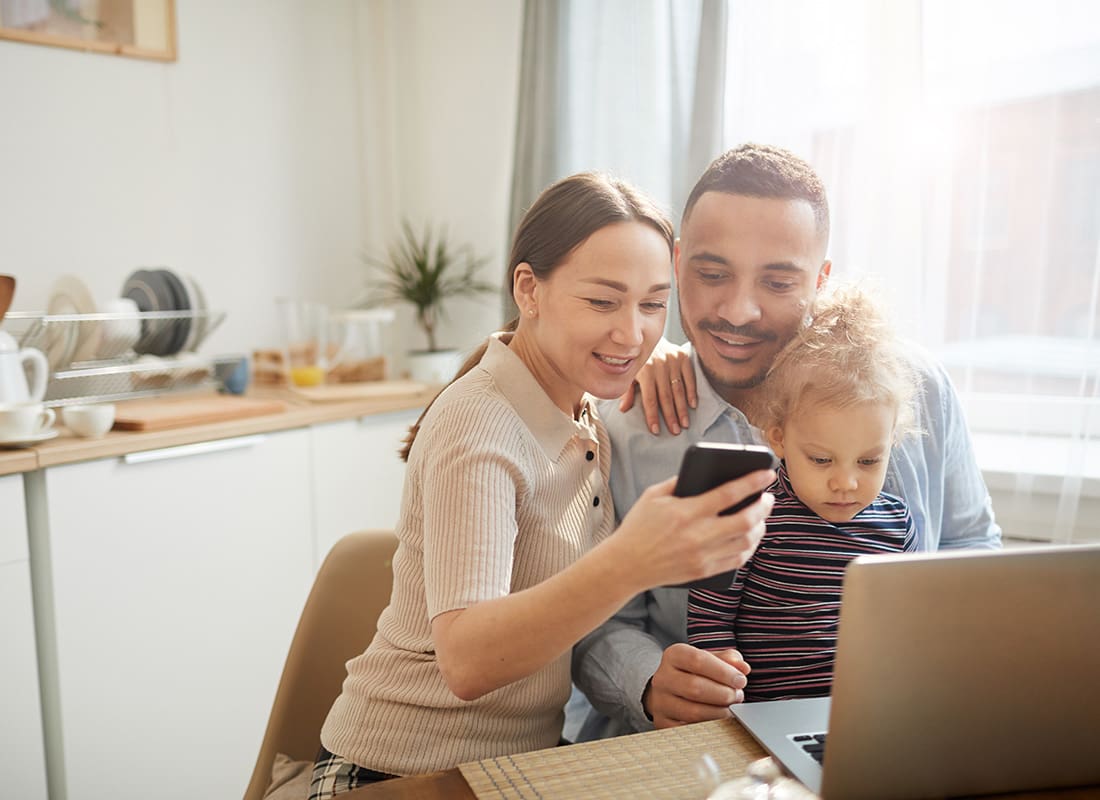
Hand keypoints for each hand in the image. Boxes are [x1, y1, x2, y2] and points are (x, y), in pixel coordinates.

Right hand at [614, 472, 772, 590]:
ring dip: (760, 527)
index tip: (768, 473)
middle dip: (763, 507)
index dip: (752, 482)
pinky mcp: (704, 571)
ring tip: (761, 517)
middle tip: (768, 498)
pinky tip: (750, 537)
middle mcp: (698, 535)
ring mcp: (703, 556)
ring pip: (746, 542)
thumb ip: (679, 481)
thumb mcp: (653, 495)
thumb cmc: (638, 526)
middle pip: (745, 521)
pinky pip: (737, 560)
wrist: (626, 564)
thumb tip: (707, 472)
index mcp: (686, 511)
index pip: (729, 493)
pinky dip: (749, 547)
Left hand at [619, 339, 695, 434]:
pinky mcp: (683, 356)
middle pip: (666, 397)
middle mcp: (659, 365)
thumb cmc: (637, 358)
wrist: (648, 335)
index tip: (655, 430)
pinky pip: (690, 377)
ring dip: (682, 408)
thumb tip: (623, 409)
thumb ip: (627, 391)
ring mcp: (672, 360)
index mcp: (644, 371)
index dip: (652, 416)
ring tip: (684, 423)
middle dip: (671, 416)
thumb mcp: (629, 373)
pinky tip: (693, 405)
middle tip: (675, 431)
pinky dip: (692, 391)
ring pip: (679, 389)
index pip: (650, 399)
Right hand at [644, 644, 750, 727]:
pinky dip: (709, 727)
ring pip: (693, 712)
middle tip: (738, 696)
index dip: (723, 672)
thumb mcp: (709, 659)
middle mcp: (663, 678)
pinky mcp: (663, 723)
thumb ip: (727, 660)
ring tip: (731, 709)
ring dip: (719, 713)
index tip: (741, 680)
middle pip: (695, 688)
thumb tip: (743, 668)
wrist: (668, 689)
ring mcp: (661, 702)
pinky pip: (689, 730)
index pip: (698, 660)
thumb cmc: (693, 672)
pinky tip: (719, 721)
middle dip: (723, 694)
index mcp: (673, 655)